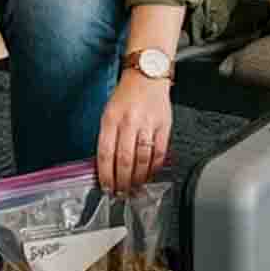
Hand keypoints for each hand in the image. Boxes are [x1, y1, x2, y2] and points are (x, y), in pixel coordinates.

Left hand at [96, 70, 171, 193]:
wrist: (147, 76)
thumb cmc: (126, 95)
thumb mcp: (108, 111)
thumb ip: (107, 136)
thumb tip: (105, 164)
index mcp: (111, 118)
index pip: (105, 153)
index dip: (105, 174)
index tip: (105, 187)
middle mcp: (129, 122)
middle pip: (124, 160)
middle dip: (122, 182)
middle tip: (120, 194)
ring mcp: (148, 125)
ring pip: (142, 160)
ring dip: (137, 180)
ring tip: (134, 190)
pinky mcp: (164, 127)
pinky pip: (159, 154)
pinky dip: (153, 169)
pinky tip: (148, 177)